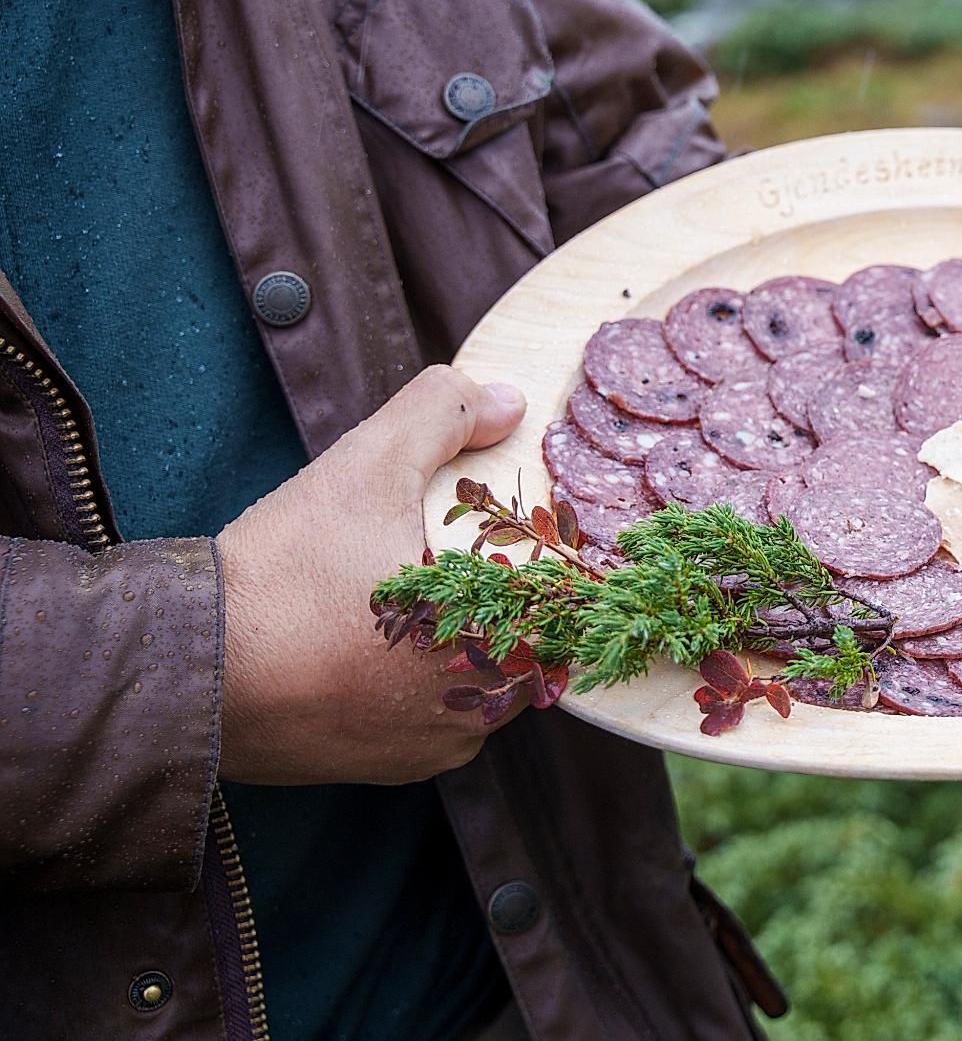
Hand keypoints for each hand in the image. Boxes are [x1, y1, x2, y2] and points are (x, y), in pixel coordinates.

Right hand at [216, 367, 527, 784]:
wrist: (185, 669)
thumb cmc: (285, 573)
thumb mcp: (366, 465)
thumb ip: (444, 415)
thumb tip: (510, 400)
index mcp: (502, 642)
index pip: (568, 604)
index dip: (547, 561)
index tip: (510, 538)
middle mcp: (482, 710)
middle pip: (526, 642)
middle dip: (498, 600)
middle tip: (450, 560)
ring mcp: (435, 747)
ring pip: (477, 683)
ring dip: (455, 646)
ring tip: (406, 600)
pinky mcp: (388, 770)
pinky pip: (426, 720)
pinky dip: (409, 686)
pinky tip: (369, 648)